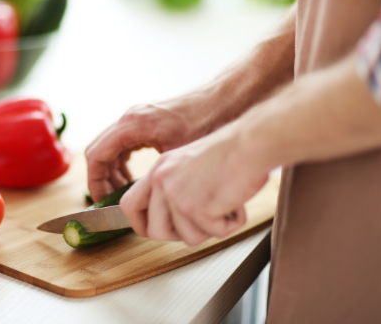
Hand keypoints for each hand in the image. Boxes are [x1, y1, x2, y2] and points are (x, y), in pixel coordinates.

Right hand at [86, 98, 210, 201]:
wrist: (224, 101)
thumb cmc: (206, 123)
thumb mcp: (178, 156)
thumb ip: (154, 175)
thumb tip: (139, 201)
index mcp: (132, 125)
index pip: (96, 156)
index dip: (95, 182)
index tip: (102, 201)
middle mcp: (130, 117)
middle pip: (99, 152)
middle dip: (101, 178)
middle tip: (111, 200)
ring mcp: (137, 116)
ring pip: (110, 147)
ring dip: (112, 170)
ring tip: (123, 193)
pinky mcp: (146, 120)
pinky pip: (123, 142)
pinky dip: (123, 161)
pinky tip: (134, 178)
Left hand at [118, 124, 269, 245]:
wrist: (251, 143)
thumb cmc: (234, 151)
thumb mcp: (191, 165)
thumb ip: (177, 187)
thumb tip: (175, 218)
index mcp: (159, 168)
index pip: (130, 205)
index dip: (141, 224)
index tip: (154, 230)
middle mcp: (162, 181)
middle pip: (156, 231)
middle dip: (180, 234)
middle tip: (203, 222)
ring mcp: (177, 195)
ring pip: (187, 237)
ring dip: (211, 228)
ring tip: (225, 204)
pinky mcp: (196, 208)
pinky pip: (213, 233)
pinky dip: (231, 223)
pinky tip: (235, 203)